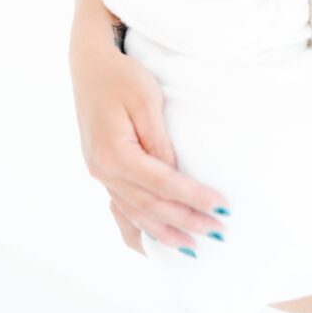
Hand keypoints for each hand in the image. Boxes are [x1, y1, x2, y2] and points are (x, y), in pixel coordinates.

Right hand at [78, 52, 229, 249]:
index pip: (162, 183)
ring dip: (163, 231)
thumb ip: (160, 143)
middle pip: (149, 204)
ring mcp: (99, 172)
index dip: (193, 197)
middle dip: (185, 220)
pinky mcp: (101, 169)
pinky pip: (119, 206)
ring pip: (133, 212)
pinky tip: (150, 242)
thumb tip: (174, 177)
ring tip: (192, 247)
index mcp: (113, 152)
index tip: (222, 207)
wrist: (89, 65)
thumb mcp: (146, 101)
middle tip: (217, 231)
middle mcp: (102, 168)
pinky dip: (137, 227)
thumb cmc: (120, 78)